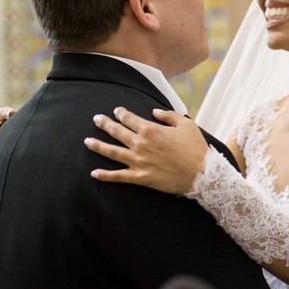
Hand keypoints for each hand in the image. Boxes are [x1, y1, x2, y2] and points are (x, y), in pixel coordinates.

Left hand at [85, 107, 208, 194]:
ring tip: (87, 141)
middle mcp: (140, 144)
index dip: (121, 114)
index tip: (116, 111)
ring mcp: (137, 161)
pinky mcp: (139, 177)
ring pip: (112, 152)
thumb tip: (154, 111)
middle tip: (96, 119)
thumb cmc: (195, 148)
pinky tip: (94, 173)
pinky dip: (104, 175)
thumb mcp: (186, 125)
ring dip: (98, 146)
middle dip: (105, 124)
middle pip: (117, 132)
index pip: (129, 119)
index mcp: (150, 130)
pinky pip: (117, 176)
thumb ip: (169, 115)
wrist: (201, 173)